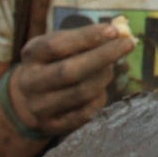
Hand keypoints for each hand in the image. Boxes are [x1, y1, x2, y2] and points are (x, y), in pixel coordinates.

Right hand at [5, 20, 136, 139]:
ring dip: (103, 77)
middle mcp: (30, 82)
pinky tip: (100, 89)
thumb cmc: (53, 63)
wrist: (28, 99)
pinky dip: (99, 98)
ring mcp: (39, 107)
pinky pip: (85, 113)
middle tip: (129, 44)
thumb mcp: (60, 45)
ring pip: (81, 93)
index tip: (113, 30)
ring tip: (110, 68)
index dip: (86, 37)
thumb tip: (121, 32)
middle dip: (103, 57)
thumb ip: (85, 38)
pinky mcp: (52, 126)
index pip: (56, 46)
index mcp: (31, 55)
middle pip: (69, 72)